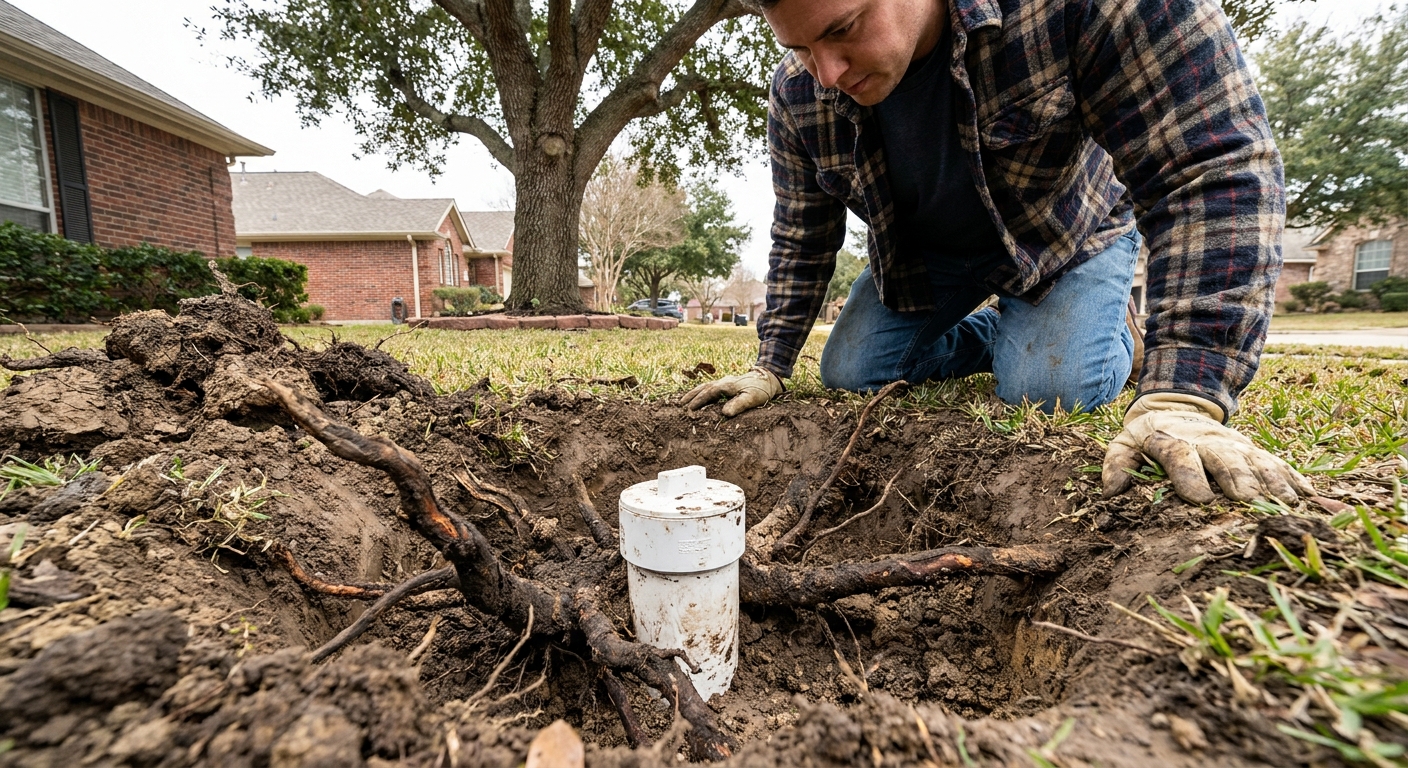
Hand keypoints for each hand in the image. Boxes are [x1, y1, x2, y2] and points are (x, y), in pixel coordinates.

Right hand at [681, 366, 783, 416]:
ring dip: (695, 393)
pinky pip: (711, 387)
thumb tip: (724, 413)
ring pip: (706, 386)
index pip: (708, 393)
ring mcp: (726, 381)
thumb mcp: (752, 398)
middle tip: (680, 404)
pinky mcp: (729, 383)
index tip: (688, 409)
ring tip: (685, 400)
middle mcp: (723, 382)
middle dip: (692, 396)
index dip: (698, 401)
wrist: (769, 377)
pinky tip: (701, 396)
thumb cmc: (761, 389)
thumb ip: (738, 405)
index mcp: (727, 385)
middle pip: (703, 388)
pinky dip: (703, 391)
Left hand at [1102, 392, 1313, 504]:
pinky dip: (1294, 479)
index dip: (1189, 476)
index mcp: (1174, 442)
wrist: (1179, 408)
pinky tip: (1309, 497)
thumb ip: (1116, 463)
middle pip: (1225, 459)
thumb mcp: (1125, 443)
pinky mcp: (1255, 451)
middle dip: (1237, 478)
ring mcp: (1236, 445)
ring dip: (1272, 481)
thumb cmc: (1150, 437)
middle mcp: (1209, 443)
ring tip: (1285, 503)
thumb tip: (1110, 491)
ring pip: (1256, 461)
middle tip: (1247, 500)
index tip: (1198, 499)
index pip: (1180, 457)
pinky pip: (1278, 464)